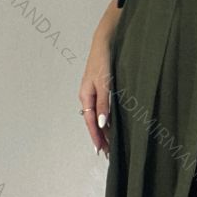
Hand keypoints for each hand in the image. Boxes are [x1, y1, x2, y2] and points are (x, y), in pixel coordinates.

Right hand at [79, 27, 116, 155]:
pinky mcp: (101, 90)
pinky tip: (112, 127)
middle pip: (93, 122)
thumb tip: (101, 123)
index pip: (90, 122)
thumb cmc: (103, 61)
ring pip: (98, 117)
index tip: (100, 150)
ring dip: (104, 130)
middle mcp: (87, 97)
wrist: (104, 42)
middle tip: (107, 154)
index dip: (95, 136)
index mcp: (85, 96)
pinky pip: (102, 109)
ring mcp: (93, 94)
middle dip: (99, 137)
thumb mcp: (104, 83)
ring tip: (110, 145)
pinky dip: (106, 120)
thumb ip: (103, 103)